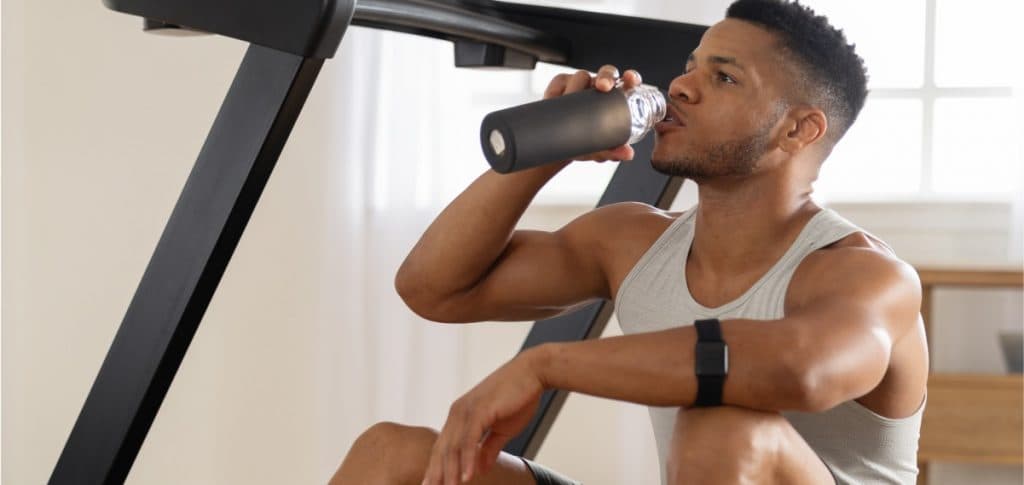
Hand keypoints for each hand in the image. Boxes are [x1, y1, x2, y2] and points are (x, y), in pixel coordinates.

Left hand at [421, 348, 547, 484]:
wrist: (533, 373)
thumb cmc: (518, 398)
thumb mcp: (502, 429)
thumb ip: (489, 449)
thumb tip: (480, 469)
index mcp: (461, 416)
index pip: (444, 446)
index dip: (437, 467)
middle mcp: (458, 412)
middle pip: (442, 448)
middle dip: (436, 472)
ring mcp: (467, 410)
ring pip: (453, 446)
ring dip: (450, 471)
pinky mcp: (479, 409)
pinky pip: (469, 439)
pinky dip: (466, 459)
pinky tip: (467, 476)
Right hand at [542, 64, 643, 162]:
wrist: (558, 146)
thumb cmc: (585, 144)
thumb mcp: (599, 150)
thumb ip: (614, 151)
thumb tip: (627, 154)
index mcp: (616, 99)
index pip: (628, 83)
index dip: (632, 77)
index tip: (631, 80)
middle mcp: (600, 88)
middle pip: (607, 72)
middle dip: (606, 77)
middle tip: (602, 87)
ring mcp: (581, 84)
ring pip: (582, 76)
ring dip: (577, 88)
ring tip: (570, 104)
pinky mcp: (561, 84)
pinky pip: (561, 82)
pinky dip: (558, 93)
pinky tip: (555, 102)